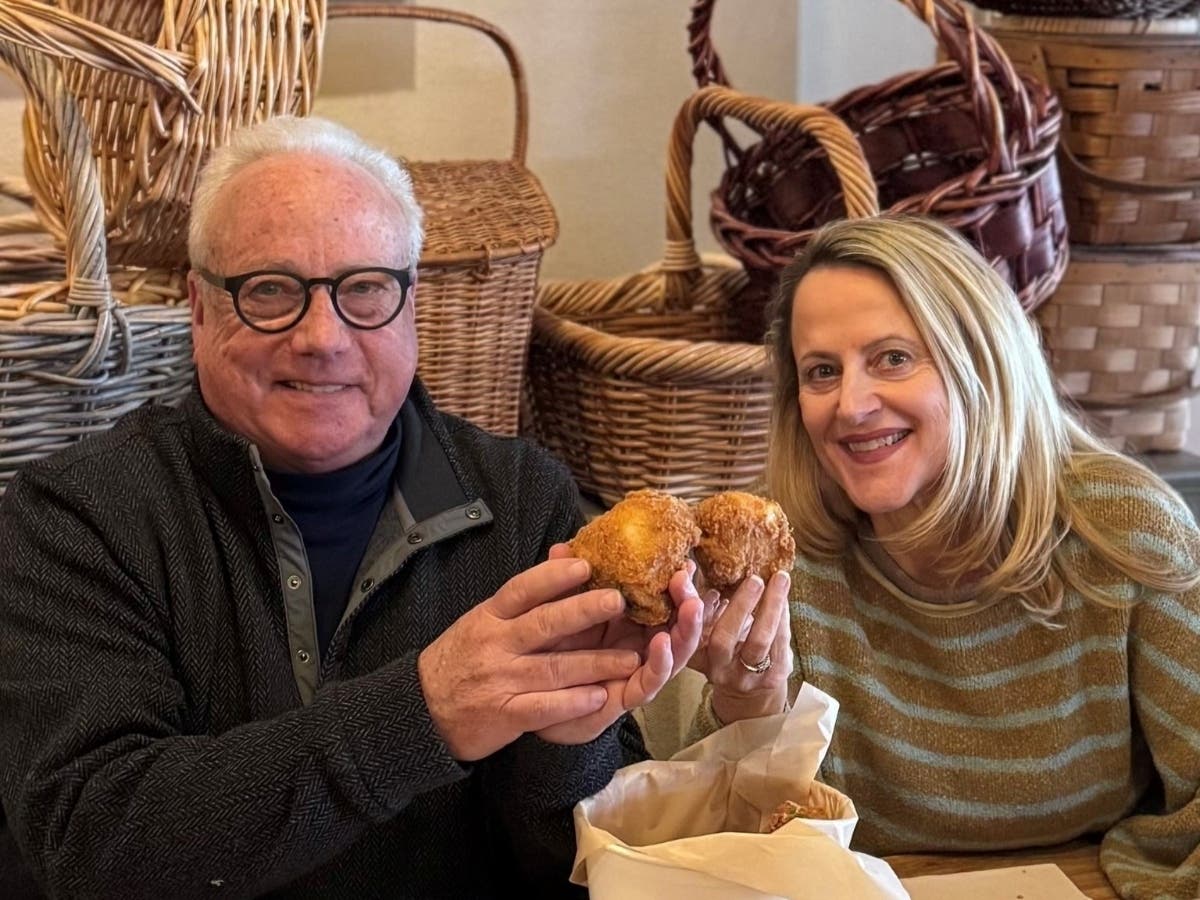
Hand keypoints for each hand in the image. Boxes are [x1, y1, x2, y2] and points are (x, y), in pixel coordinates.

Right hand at [418, 558, 643, 760]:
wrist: (421, 710)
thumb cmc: (460, 659)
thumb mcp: (480, 622)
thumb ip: (518, 601)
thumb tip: (560, 562)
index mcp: (489, 616)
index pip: (522, 589)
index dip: (553, 576)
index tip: (584, 565)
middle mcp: (495, 645)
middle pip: (544, 624)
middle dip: (584, 611)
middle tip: (618, 601)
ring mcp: (500, 680)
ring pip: (554, 668)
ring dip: (595, 663)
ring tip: (629, 658)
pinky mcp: (504, 714)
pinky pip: (543, 707)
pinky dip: (572, 702)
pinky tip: (599, 696)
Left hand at [534, 546, 704, 743]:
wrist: (534, 700)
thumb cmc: (553, 651)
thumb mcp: (558, 611)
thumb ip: (562, 581)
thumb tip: (560, 547)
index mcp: (630, 621)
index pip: (663, 599)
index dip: (676, 580)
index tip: (681, 559)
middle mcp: (641, 644)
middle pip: (677, 622)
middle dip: (688, 599)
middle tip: (686, 576)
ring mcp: (638, 670)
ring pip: (675, 650)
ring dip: (687, 628)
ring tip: (691, 606)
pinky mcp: (628, 695)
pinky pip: (650, 681)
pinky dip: (661, 662)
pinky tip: (662, 642)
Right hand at [688, 570, 791, 723]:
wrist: (747, 697)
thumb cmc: (725, 656)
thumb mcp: (707, 641)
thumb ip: (705, 615)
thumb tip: (700, 574)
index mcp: (704, 661)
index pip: (704, 637)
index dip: (705, 614)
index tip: (714, 588)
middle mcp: (724, 672)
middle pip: (730, 639)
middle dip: (743, 606)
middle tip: (755, 579)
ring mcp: (752, 676)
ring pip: (762, 640)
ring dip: (773, 605)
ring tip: (780, 578)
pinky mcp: (776, 675)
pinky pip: (781, 642)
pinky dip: (783, 616)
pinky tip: (784, 596)